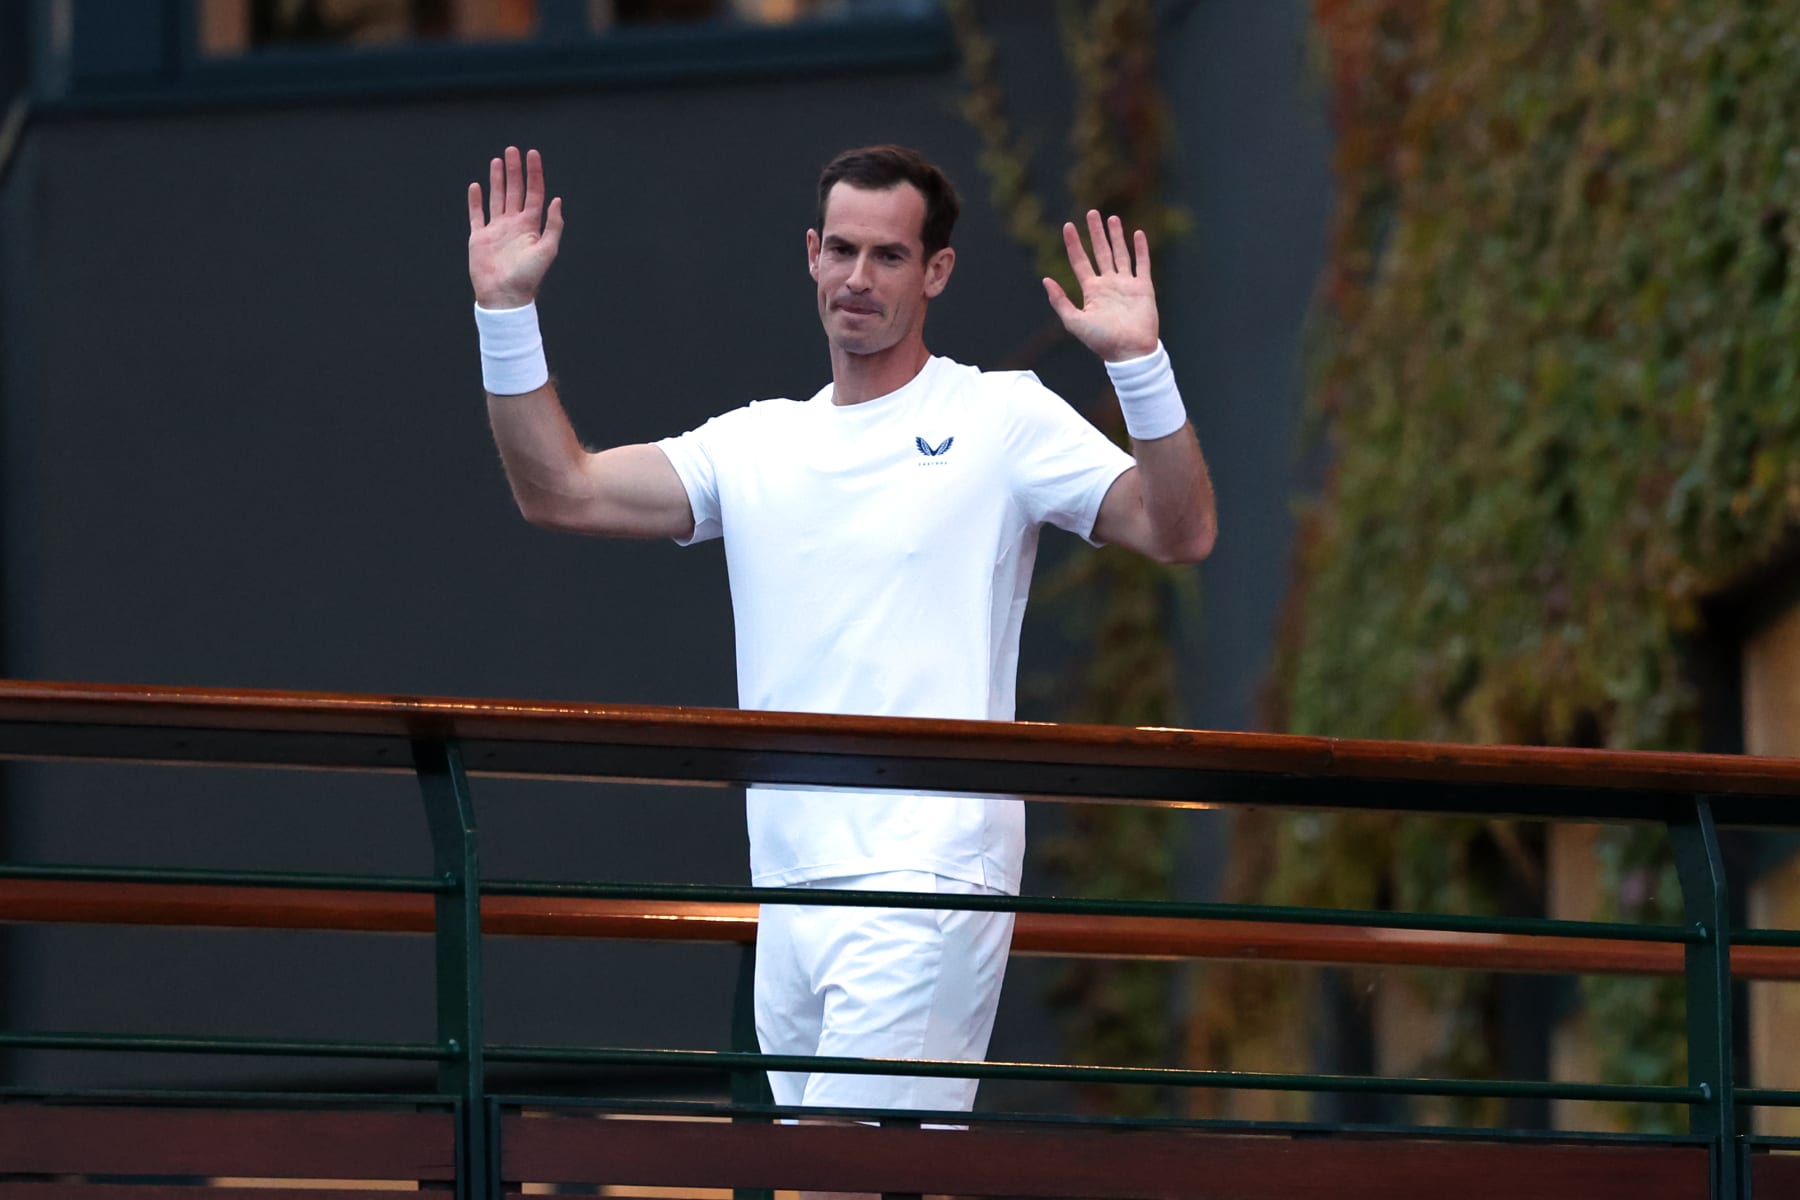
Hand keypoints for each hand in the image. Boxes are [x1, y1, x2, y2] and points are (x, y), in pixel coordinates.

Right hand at [468, 146, 563, 308]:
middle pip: (515, 191)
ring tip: (498, 161)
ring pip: (497, 198)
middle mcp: (514, 225)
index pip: (534, 193)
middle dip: (515, 171)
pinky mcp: (479, 238)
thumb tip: (557, 199)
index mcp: (530, 226)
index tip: (533, 154)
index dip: (534, 174)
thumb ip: (553, 225)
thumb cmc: (528, 277)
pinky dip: (476, 201)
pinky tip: (476, 186)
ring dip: (497, 180)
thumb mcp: (547, 250)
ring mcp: (496, 230)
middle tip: (513, 150)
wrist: (504, 297)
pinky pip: (477, 215)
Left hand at [1042, 210, 1158, 362]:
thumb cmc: (1101, 341)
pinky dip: (1140, 249)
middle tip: (1091, 212)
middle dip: (1095, 233)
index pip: (1080, 262)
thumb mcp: (1074, 322)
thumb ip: (1060, 301)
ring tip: (1111, 218)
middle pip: (1100, 252)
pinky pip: (1142, 264)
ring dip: (1116, 236)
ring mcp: (1126, 285)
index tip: (1068, 226)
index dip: (1074, 244)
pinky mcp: (1143, 288)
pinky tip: (1137, 233)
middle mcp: (1108, 284)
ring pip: (1120, 254)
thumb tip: (1045, 280)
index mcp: (1092, 291)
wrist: (1129, 352)